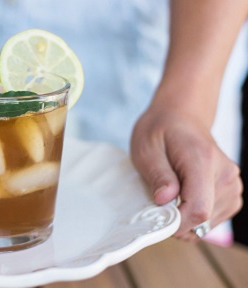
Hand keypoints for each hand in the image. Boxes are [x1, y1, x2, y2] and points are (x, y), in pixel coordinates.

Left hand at [130, 107, 242, 240]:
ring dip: (185, 220)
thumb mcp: (147, 149)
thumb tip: (164, 201)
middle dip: (176, 222)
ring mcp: (232, 184)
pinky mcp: (231, 193)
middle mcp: (225, 174)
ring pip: (208, 223)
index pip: (198, 209)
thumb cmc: (160, 131)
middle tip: (157, 205)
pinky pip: (213, 219)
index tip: (156, 218)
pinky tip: (181, 201)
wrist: (180, 117)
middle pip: (203, 219)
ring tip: (169, 198)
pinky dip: (194, 218)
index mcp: (203, 160)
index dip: (176, 223)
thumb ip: (157, 175)